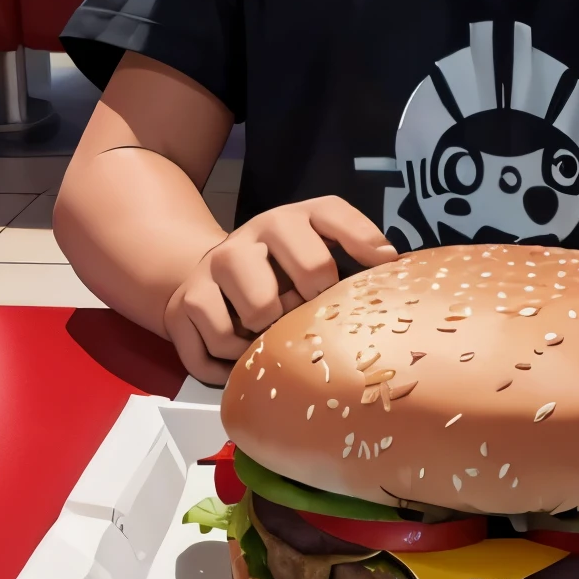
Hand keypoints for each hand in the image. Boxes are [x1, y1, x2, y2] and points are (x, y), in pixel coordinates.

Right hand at [164, 196, 396, 384]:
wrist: (210, 274)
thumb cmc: (279, 270)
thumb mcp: (316, 247)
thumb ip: (353, 252)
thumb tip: (396, 268)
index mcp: (293, 217)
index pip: (333, 215)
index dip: (362, 242)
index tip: (382, 265)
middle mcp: (254, 233)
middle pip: (310, 271)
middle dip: (317, 302)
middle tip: (307, 314)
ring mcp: (216, 265)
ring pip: (259, 312)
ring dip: (270, 336)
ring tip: (269, 333)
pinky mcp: (183, 301)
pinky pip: (216, 347)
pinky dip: (230, 363)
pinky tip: (238, 352)